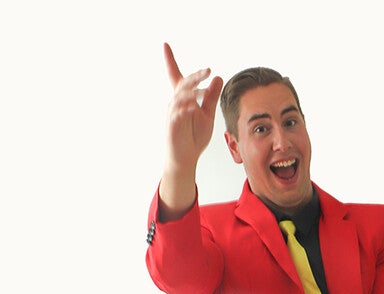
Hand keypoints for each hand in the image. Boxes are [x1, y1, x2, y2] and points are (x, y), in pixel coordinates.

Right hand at [158, 44, 222, 217]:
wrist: (186, 159)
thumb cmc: (194, 137)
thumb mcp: (207, 114)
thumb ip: (211, 97)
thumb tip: (218, 78)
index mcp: (183, 98)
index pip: (176, 76)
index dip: (169, 61)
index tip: (164, 44)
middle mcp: (175, 103)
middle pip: (183, 83)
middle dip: (195, 76)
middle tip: (208, 71)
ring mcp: (173, 114)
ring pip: (180, 96)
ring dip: (192, 91)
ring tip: (202, 90)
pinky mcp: (173, 125)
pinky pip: (178, 113)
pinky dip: (186, 109)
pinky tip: (194, 107)